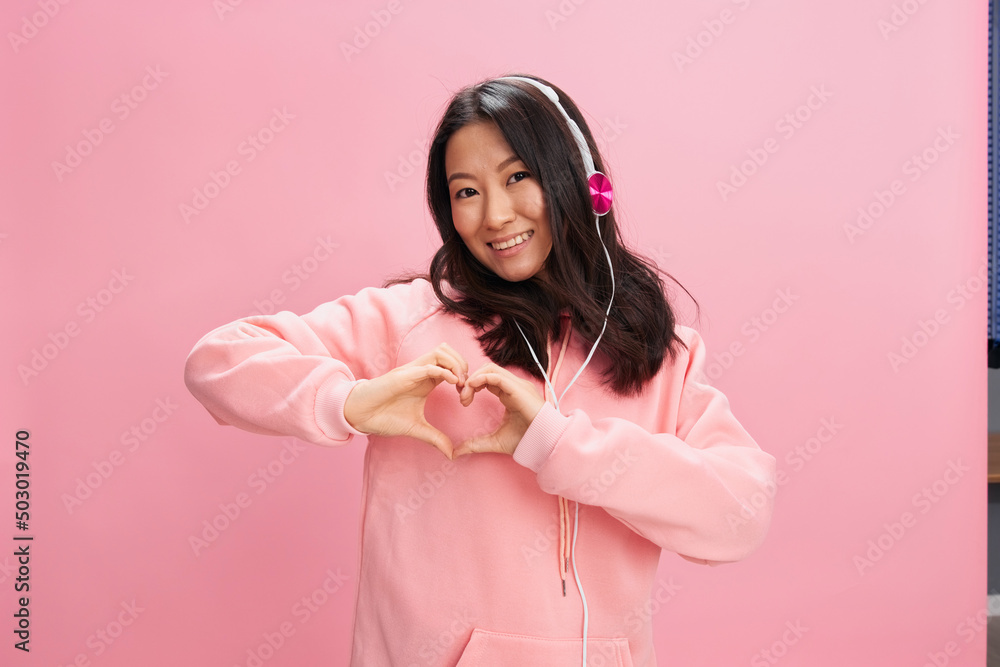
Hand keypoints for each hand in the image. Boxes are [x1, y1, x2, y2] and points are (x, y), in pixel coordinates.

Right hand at [343, 343, 467, 458]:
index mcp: (426, 380)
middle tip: (466, 387)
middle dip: (463, 365)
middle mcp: (421, 371)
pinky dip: (444, 371)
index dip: (464, 376)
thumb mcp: (416, 429)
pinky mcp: (403, 376)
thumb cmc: (385, 417)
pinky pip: (428, 366)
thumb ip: (435, 438)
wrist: (361, 416)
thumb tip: (451, 454)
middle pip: (449, 352)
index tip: (466, 396)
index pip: (451, 364)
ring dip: (455, 364)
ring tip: (460, 383)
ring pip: (441, 352)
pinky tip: (452, 382)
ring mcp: (412, 371)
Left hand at [453, 362, 544, 457]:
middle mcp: (513, 386)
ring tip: (465, 395)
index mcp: (509, 394)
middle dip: (470, 379)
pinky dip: (481, 379)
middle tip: (461, 396)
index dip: (472, 385)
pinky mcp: (518, 388)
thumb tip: (456, 453)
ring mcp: (517, 385)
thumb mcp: (494, 441)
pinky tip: (472, 389)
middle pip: (487, 369)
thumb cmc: (525, 440)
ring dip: (473, 378)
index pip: (487, 379)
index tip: (463, 399)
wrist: (543, 443)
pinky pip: (496, 375)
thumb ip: (476, 444)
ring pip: (490, 368)